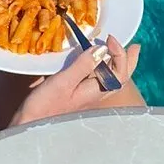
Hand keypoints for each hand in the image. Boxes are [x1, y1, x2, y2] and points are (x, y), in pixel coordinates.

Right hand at [11, 36, 143, 126]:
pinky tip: (94, 61)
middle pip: (119, 78)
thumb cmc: (44, 106)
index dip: (119, 54)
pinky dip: (100, 68)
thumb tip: (103, 49)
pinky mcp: (73, 93)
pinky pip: (95, 78)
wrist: (28, 125)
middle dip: (128, 62)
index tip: (110, 38)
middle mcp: (93, 94)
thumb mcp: (63, 82)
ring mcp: (84, 94)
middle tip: (135, 47)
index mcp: (95, 92)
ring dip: (116, 64)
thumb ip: (83, 65)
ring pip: (108, 79)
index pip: (119, 73)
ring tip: (119, 51)